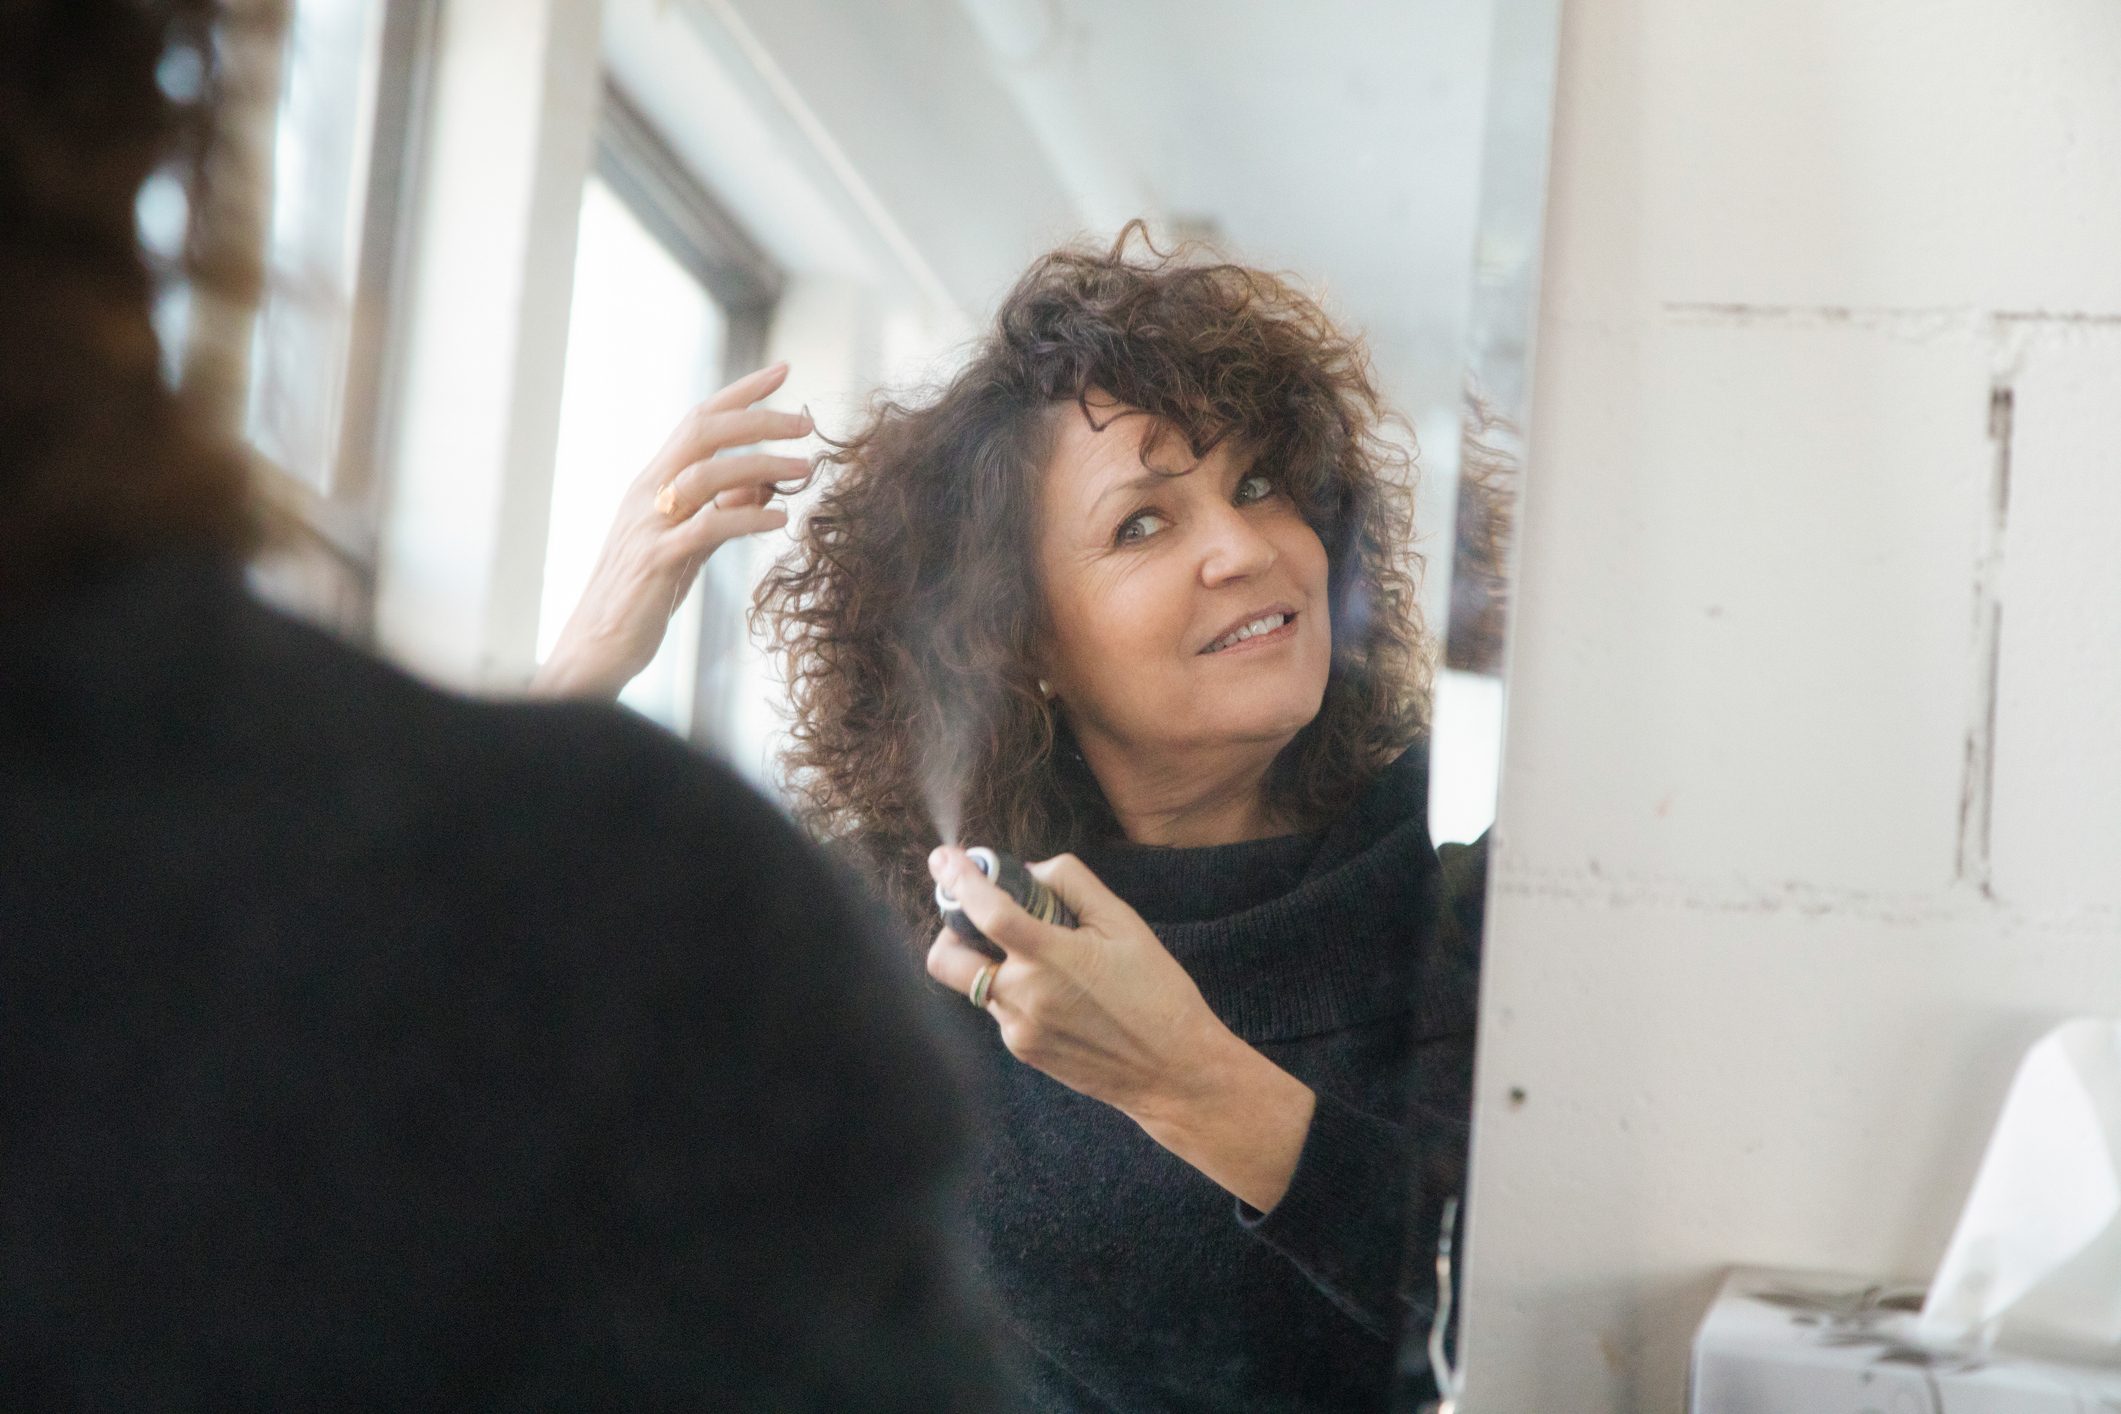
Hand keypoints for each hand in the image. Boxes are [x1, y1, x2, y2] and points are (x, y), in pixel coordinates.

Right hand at [530, 362, 815, 699]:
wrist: (596, 645)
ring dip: (762, 466)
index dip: (741, 393)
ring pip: (707, 474)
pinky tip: (779, 520)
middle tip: (807, 422)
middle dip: (759, 419)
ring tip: (806, 470)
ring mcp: (648, 525)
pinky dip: (747, 517)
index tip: (784, 371)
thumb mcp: (688, 543)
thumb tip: (766, 483)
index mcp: (652, 482)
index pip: (698, 420)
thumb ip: (723, 509)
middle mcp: (646, 493)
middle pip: (703, 432)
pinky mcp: (656, 562)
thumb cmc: (643, 594)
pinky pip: (707, 527)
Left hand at [926, 846, 1316, 1209]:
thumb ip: (1072, 885)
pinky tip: (1061, 992)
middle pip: (945, 960)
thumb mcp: (1124, 923)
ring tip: (1042, 955)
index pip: (985, 911)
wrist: (1174, 1072)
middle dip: (950, 929)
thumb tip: (1030, 873)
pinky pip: (1001, 1010)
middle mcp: (1022, 997)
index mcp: (1050, 958)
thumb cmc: (1157, 992)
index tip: (945, 856)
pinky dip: (1016, 989)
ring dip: (990, 959)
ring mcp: (1018, 1030)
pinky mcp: (1024, 1051)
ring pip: (975, 984)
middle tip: (979, 915)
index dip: (959, 878)